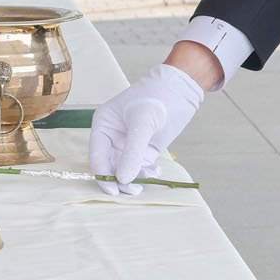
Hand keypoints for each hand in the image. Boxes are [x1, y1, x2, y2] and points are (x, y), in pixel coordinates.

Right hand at [89, 62, 204, 195]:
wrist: (181, 89)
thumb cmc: (157, 96)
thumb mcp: (143, 123)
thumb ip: (132, 152)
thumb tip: (122, 179)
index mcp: (103, 125)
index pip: (97, 156)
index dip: (103, 175)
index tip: (115, 190)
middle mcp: (112, 136)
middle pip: (110, 167)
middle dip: (121, 180)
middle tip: (135, 190)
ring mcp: (128, 144)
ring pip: (125, 170)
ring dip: (136, 178)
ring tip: (151, 176)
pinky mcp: (143, 149)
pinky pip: (140, 167)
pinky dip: (146, 173)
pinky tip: (156, 171)